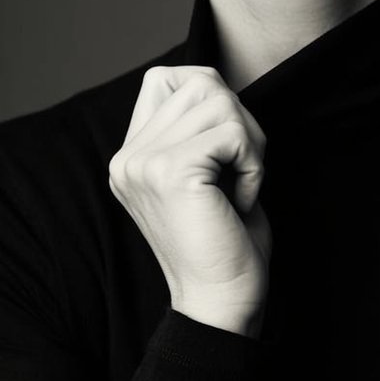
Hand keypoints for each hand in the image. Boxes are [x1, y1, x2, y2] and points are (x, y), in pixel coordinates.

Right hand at [109, 65, 272, 334]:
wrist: (220, 303)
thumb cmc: (226, 243)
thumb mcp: (206, 175)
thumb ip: (197, 129)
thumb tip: (213, 82)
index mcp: (130, 158)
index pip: (166, 78)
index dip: (212, 102)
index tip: (222, 159)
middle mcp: (127, 157)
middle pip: (201, 83)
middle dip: (240, 124)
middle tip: (240, 176)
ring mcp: (143, 162)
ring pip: (220, 101)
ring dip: (249, 146)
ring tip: (238, 191)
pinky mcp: (170, 171)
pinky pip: (234, 132)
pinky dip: (252, 166)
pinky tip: (240, 203)